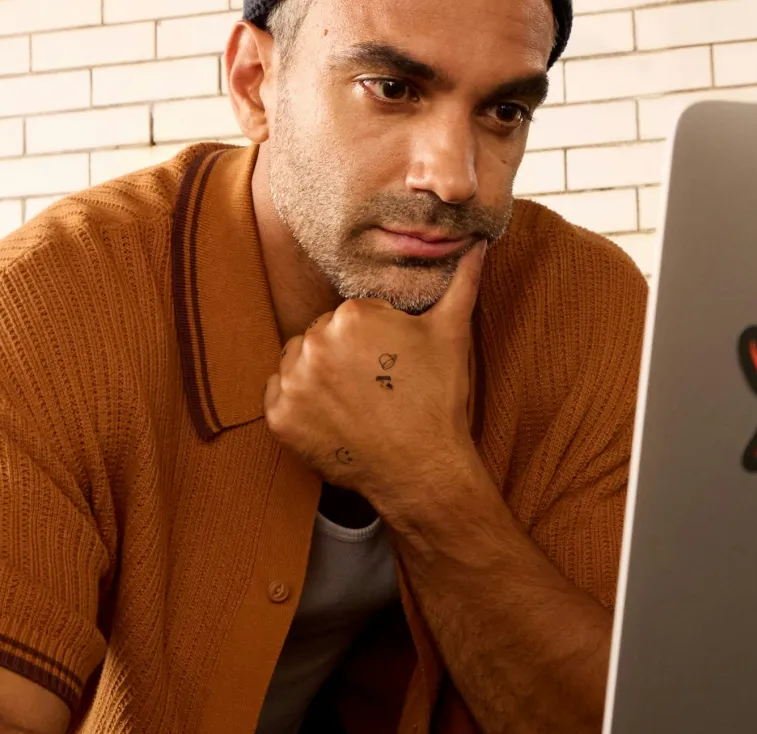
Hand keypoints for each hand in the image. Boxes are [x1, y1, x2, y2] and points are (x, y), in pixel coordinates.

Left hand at [264, 243, 485, 515]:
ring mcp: (292, 382)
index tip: (391, 364)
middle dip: (342, 357)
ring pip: (297, 366)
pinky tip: (332, 420)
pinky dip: (299, 408)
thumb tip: (478, 242)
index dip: (373, 340)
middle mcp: (314, 342)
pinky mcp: (279, 418)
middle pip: (320, 338)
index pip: (349, 315)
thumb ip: (461, 282)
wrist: (422, 468)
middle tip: (374, 387)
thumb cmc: (437, 399)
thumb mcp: (451, 334)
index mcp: (350, 315)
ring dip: (316, 379)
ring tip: (354, 403)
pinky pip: (279, 399)